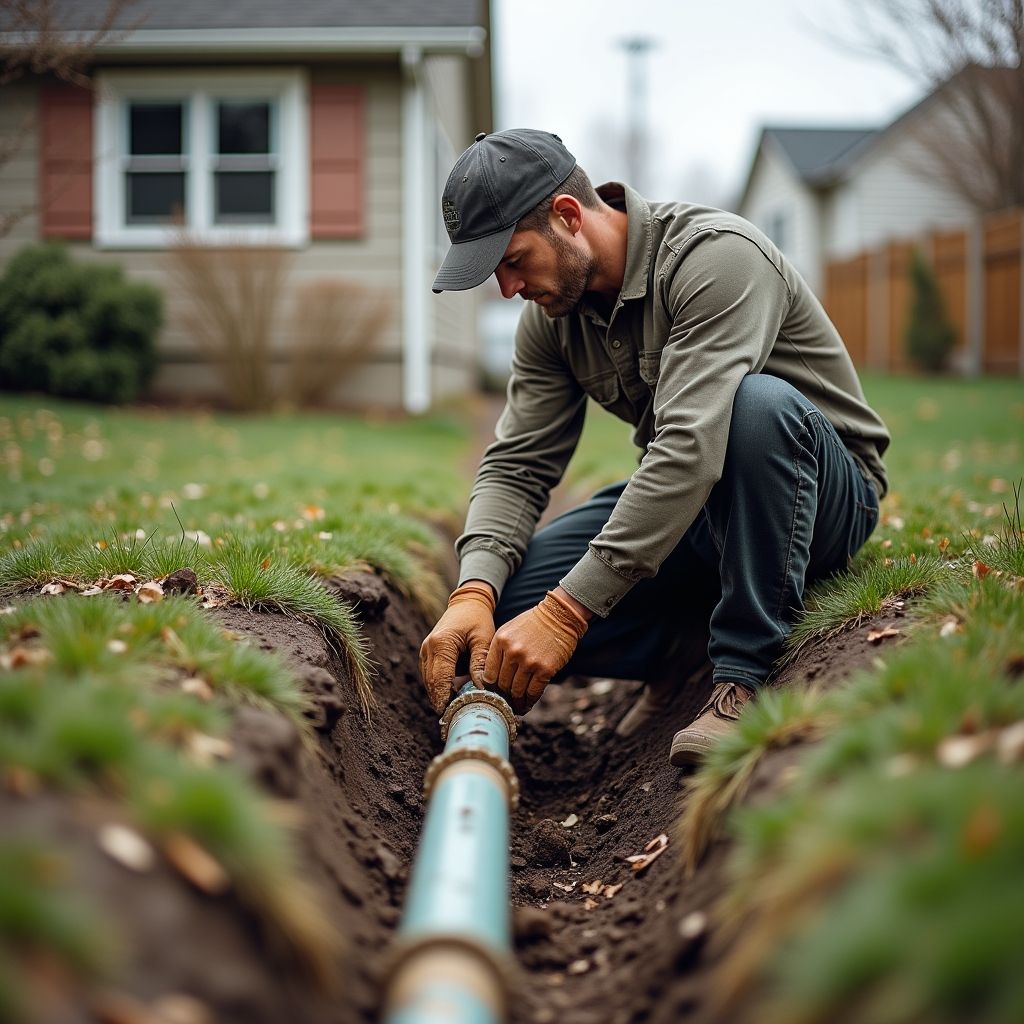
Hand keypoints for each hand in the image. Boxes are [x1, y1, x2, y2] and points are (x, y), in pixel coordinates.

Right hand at [419, 581, 495, 712]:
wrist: (467, 603)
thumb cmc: (478, 619)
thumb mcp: (483, 639)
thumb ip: (480, 663)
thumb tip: (481, 689)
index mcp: (441, 644)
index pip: (440, 678)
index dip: (444, 699)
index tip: (451, 714)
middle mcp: (428, 648)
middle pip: (431, 683)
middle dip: (441, 701)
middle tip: (455, 717)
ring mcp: (425, 651)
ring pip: (429, 681)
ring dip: (440, 695)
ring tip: (456, 710)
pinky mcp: (427, 654)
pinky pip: (431, 676)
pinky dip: (440, 687)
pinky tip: (454, 696)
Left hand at [483, 589, 588, 714]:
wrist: (559, 615)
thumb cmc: (532, 624)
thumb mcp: (508, 630)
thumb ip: (498, 651)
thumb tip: (490, 678)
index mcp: (500, 641)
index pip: (488, 674)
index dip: (490, 688)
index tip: (493, 694)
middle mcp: (513, 652)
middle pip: (502, 685)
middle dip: (503, 697)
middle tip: (505, 703)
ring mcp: (529, 661)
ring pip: (517, 691)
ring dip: (516, 703)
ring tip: (516, 707)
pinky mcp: (545, 669)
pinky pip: (533, 692)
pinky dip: (529, 702)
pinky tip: (527, 705)